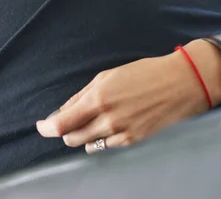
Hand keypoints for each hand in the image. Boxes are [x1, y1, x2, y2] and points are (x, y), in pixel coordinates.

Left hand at [36, 51, 209, 151]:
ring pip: (88, 145)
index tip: (40, 126)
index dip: (46, 128)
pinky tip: (104, 127)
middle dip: (63, 130)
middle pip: (71, 138)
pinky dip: (99, 140)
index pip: (62, 123)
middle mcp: (108, 119)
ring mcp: (122, 133)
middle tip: (64, 120)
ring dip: (81, 136)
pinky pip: (107, 147)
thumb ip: (83, 95)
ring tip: (87, 121)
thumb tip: (63, 110)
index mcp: (98, 98)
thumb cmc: (143, 73)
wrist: (179, 84)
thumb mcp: (107, 75)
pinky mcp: (134, 141)